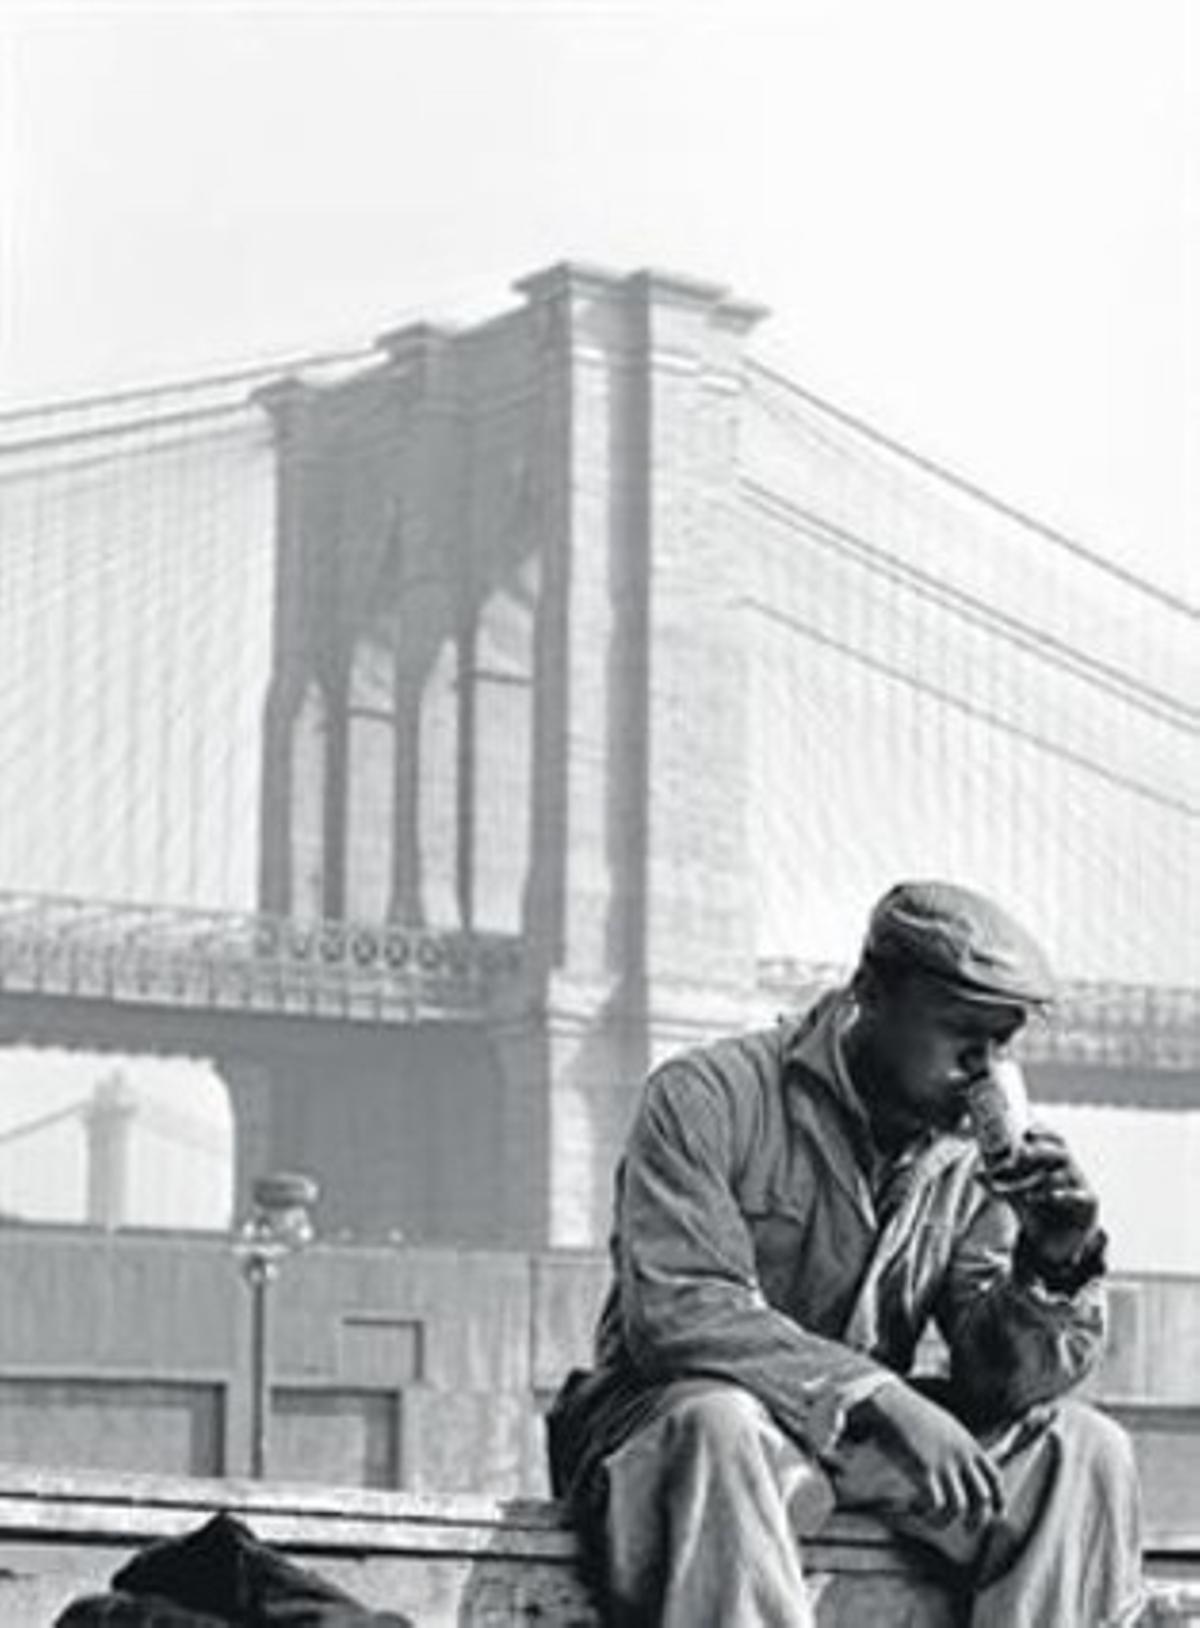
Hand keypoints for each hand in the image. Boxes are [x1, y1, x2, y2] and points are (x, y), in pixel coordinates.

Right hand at [835, 1380, 1004, 1530]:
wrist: (891, 1403)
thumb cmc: (914, 1414)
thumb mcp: (947, 1426)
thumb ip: (960, 1447)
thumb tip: (966, 1466)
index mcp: (969, 1445)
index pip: (996, 1477)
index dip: (1000, 1500)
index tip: (997, 1515)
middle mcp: (961, 1456)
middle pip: (983, 1498)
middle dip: (978, 1520)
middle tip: (967, 1529)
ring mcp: (944, 1463)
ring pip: (960, 1507)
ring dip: (947, 1520)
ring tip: (932, 1520)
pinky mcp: (925, 1470)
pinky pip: (936, 1504)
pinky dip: (927, 1513)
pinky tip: (914, 1505)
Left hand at [986, 1126, 1099, 1266]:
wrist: (1054, 1244)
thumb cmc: (1038, 1212)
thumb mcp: (1016, 1197)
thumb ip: (998, 1186)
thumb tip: (976, 1174)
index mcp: (1056, 1164)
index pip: (1054, 1140)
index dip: (1043, 1132)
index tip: (1027, 1130)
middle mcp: (1071, 1171)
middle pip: (1060, 1152)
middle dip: (1041, 1150)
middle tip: (1023, 1152)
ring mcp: (1081, 1186)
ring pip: (1063, 1176)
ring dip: (1042, 1180)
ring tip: (1027, 1193)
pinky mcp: (1088, 1205)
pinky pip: (1079, 1196)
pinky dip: (1064, 1195)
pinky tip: (1050, 1197)